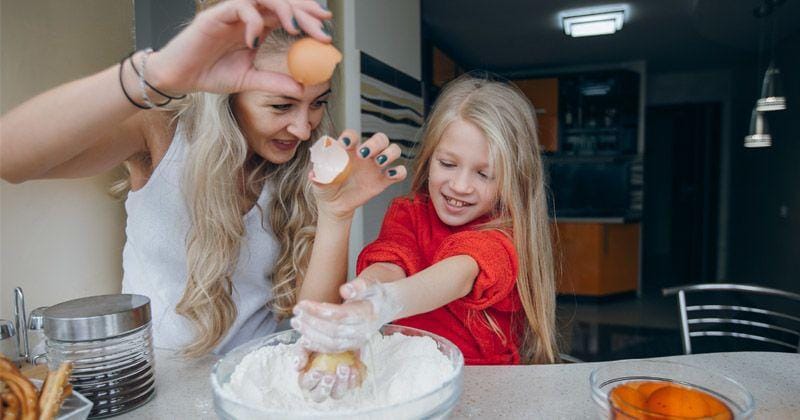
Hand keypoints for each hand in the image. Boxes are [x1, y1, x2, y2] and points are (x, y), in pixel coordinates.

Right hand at [146, 0, 331, 96]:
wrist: (179, 77)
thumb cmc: (210, 74)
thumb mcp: (250, 81)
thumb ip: (275, 82)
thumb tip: (302, 89)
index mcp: (257, 27)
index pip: (288, 14)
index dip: (308, 16)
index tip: (327, 27)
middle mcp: (247, 16)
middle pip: (282, 2)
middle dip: (304, 11)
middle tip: (321, 25)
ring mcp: (232, 13)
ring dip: (284, 9)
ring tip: (295, 28)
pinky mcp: (215, 15)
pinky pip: (239, 8)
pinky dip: (252, 22)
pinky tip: (255, 41)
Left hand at [290, 277, 403, 352]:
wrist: (387, 306)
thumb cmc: (376, 294)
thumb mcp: (371, 284)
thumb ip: (359, 285)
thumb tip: (345, 290)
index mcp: (368, 314)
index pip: (340, 315)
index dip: (319, 311)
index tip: (303, 304)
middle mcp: (364, 331)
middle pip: (333, 331)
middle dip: (311, 322)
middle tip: (296, 312)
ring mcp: (358, 341)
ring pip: (331, 343)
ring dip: (311, 334)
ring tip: (296, 322)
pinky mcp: (352, 345)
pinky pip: (333, 349)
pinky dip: (317, 345)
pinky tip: (304, 337)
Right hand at [291, 346, 364, 401]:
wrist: (340, 337)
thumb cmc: (321, 342)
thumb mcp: (308, 343)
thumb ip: (300, 352)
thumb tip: (298, 366)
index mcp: (308, 378)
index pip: (306, 385)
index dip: (311, 381)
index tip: (318, 371)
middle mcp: (321, 386)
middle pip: (319, 396)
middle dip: (324, 388)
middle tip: (330, 376)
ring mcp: (336, 386)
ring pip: (337, 394)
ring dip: (341, 384)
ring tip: (344, 368)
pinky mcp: (349, 383)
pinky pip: (352, 386)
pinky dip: (353, 379)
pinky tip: (354, 368)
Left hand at [311, 130, 407, 220]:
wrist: (335, 205)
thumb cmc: (326, 187)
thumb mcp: (319, 183)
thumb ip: (317, 177)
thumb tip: (314, 175)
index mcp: (349, 150)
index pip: (353, 135)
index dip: (350, 137)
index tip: (344, 145)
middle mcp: (365, 154)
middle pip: (379, 138)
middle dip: (375, 143)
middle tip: (363, 154)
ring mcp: (376, 167)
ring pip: (393, 150)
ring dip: (389, 153)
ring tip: (379, 163)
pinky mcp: (383, 180)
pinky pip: (399, 172)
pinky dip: (399, 171)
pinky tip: (390, 175)